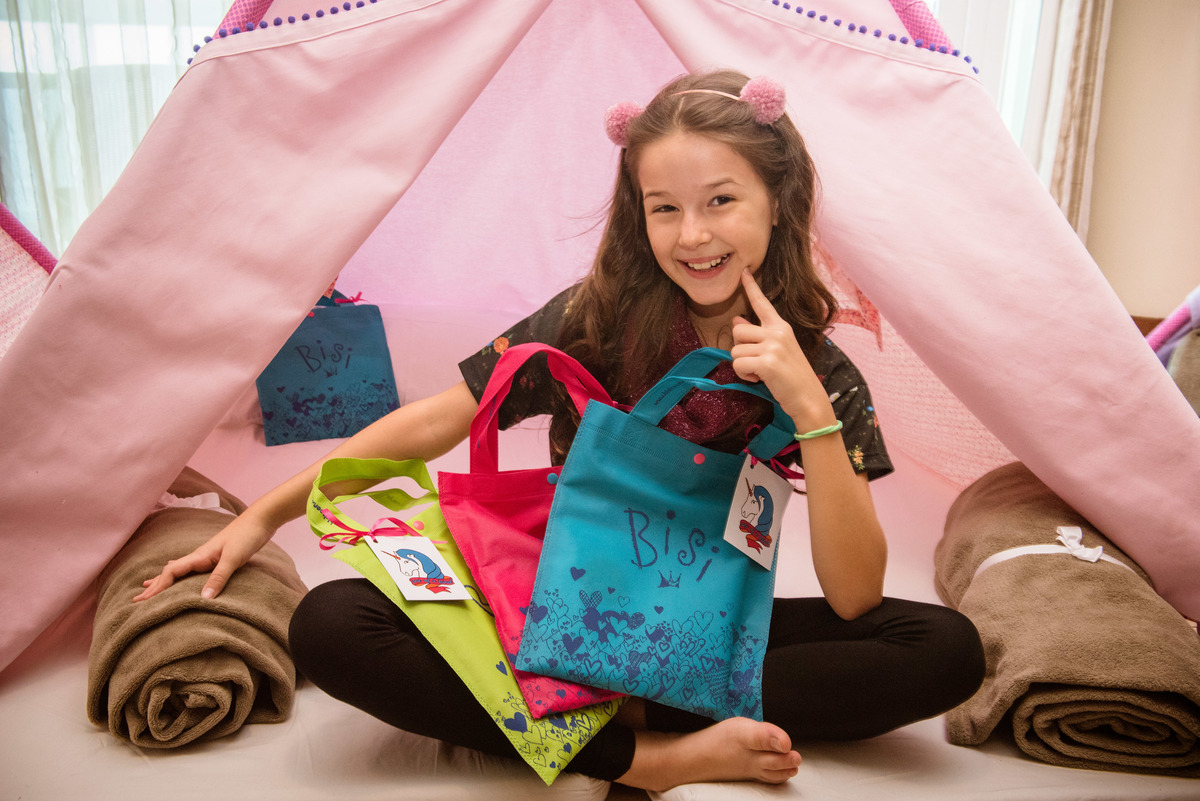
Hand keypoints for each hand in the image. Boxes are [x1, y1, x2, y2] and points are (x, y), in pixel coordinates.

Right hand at [132, 511, 274, 601]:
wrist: (261, 519)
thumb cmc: (247, 536)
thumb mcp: (233, 558)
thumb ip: (219, 577)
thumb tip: (203, 599)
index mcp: (199, 556)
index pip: (171, 573)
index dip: (157, 587)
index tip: (143, 600)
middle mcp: (200, 556)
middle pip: (170, 572)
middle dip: (154, 585)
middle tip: (137, 599)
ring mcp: (208, 556)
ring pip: (180, 570)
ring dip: (164, 580)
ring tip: (150, 587)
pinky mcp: (218, 558)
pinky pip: (193, 570)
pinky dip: (181, 575)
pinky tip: (182, 576)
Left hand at [730, 270, 832, 430]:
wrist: (809, 399)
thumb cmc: (792, 377)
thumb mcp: (778, 351)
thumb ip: (758, 335)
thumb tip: (737, 320)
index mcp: (781, 327)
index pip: (762, 302)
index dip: (751, 286)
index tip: (744, 271)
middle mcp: (777, 332)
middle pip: (737, 331)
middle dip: (740, 349)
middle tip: (757, 362)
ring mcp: (773, 346)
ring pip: (735, 350)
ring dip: (743, 366)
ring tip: (762, 372)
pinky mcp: (767, 362)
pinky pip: (738, 365)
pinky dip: (745, 376)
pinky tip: (761, 379)